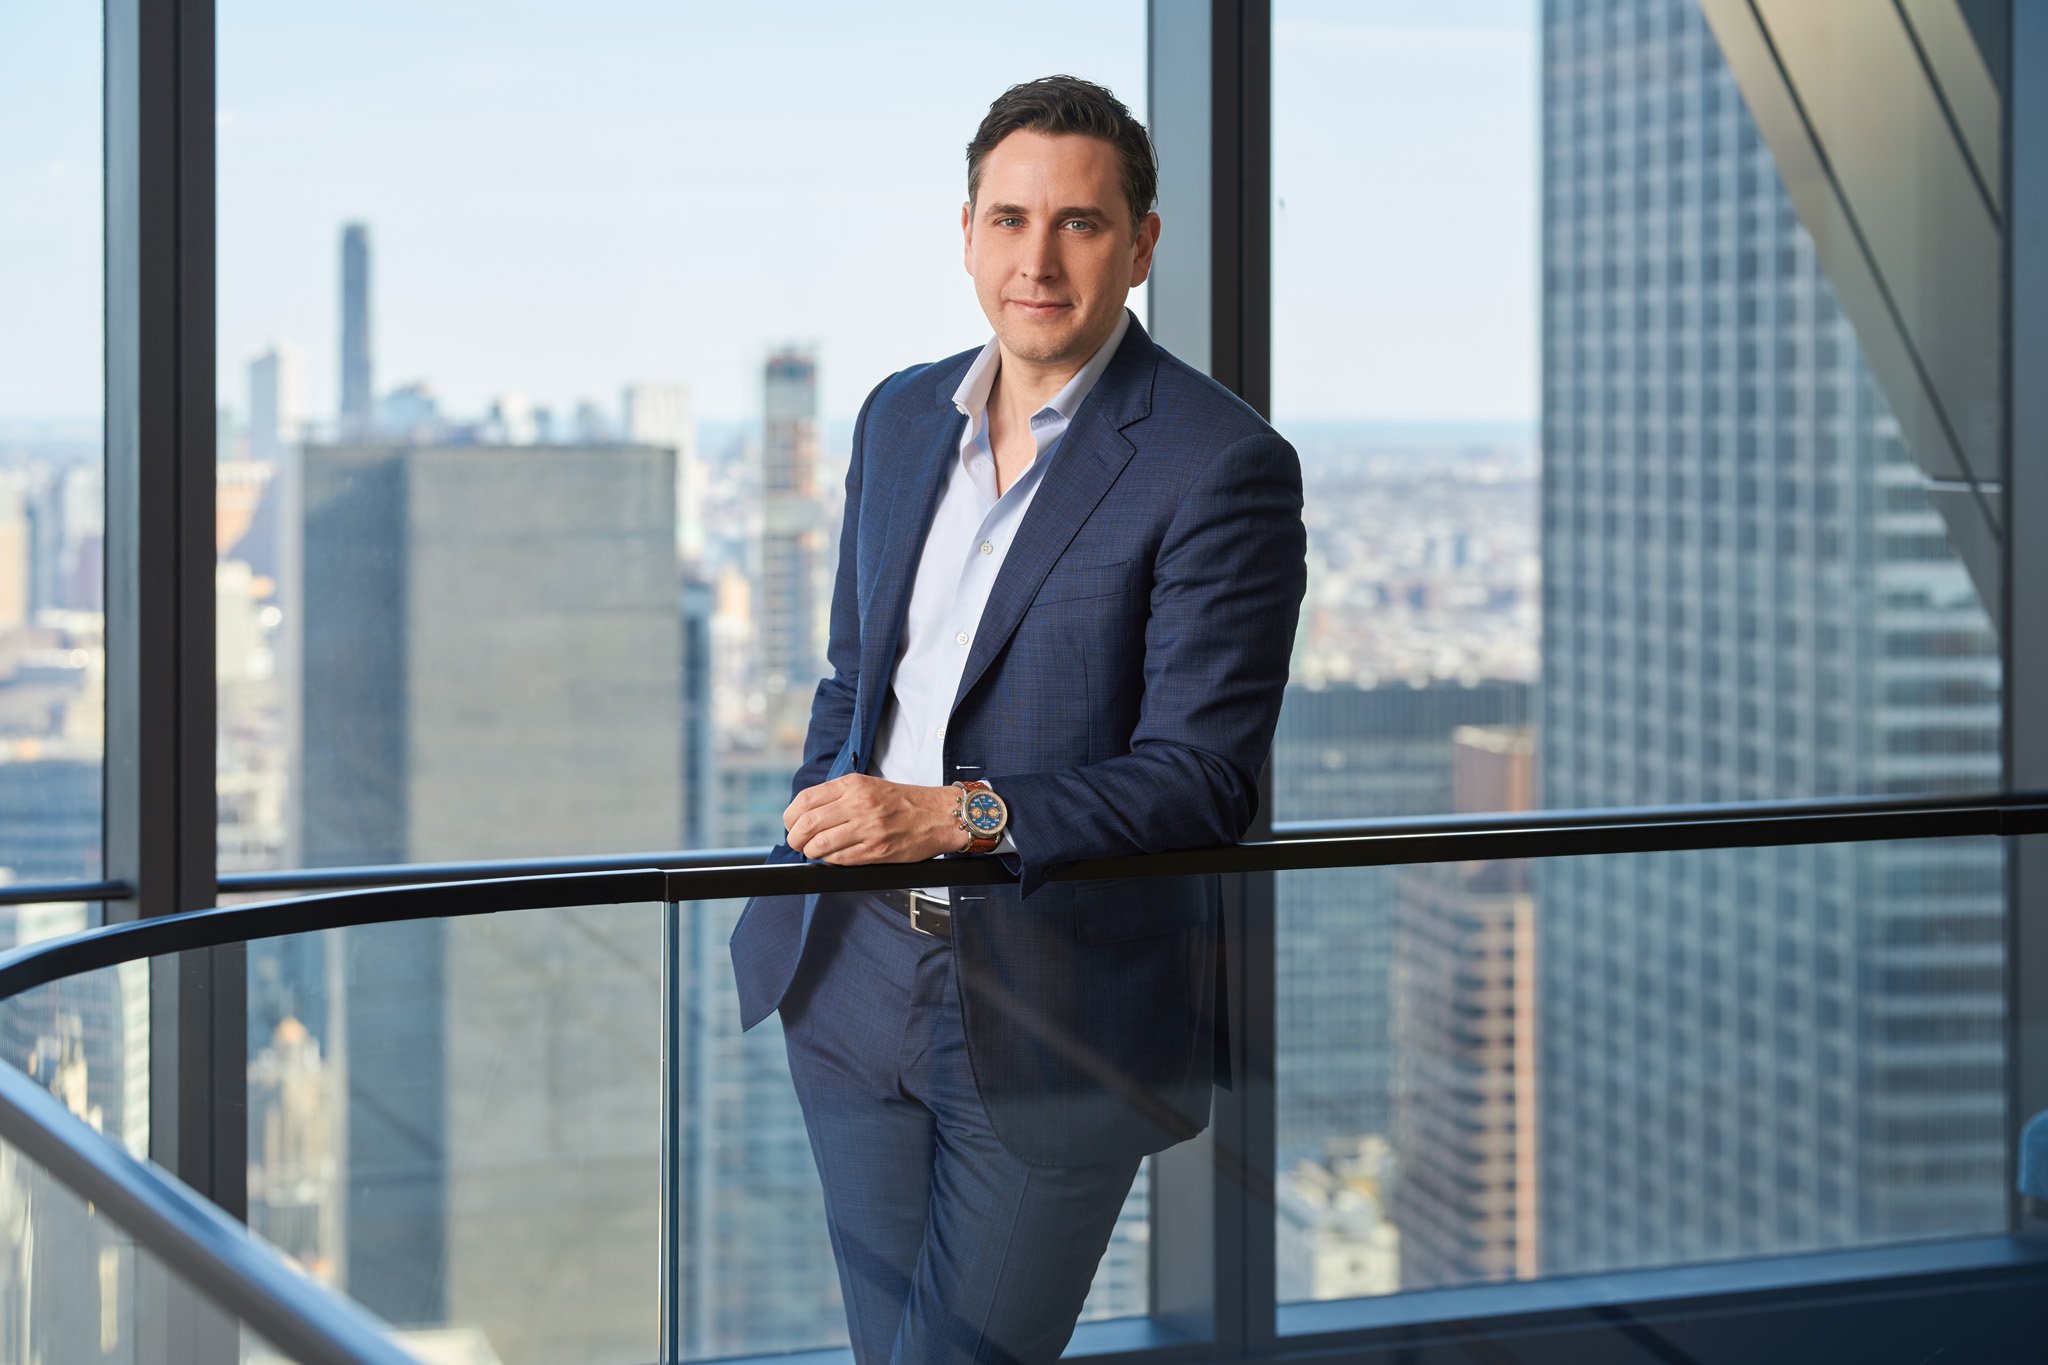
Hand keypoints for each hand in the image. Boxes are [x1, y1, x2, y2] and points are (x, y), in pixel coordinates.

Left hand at [783, 775, 968, 864]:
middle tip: (798, 843)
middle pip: (807, 824)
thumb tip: (806, 814)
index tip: (792, 824)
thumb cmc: (903, 801)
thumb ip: (839, 795)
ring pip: (820, 845)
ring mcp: (868, 828)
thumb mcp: (869, 785)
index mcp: (853, 785)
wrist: (939, 815)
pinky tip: (833, 857)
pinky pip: (839, 860)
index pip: (805, 800)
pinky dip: (830, 861)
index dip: (791, 816)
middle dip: (796, 838)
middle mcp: (859, 804)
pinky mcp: (876, 850)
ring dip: (811, 852)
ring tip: (815, 852)